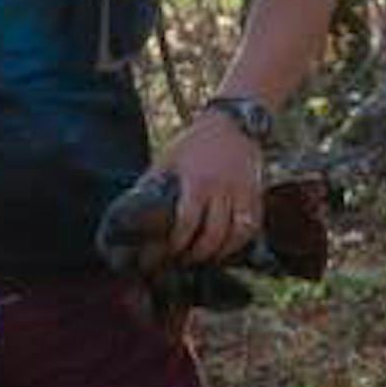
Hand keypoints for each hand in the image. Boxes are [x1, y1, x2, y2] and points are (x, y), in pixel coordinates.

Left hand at [163, 110, 265, 262]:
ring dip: (219, 253)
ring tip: (204, 259)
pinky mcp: (256, 195)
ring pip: (235, 235)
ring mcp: (242, 193)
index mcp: (196, 180)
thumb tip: (130, 208)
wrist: (233, 124)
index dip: (174, 244)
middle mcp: (221, 189)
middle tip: (182, 262)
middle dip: (196, 254)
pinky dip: (240, 242)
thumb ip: (153, 183)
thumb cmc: (194, 143)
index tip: (163, 255)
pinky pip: (252, 227)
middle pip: (212, 235)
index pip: (186, 222)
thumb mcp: (168, 159)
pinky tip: (227, 248)